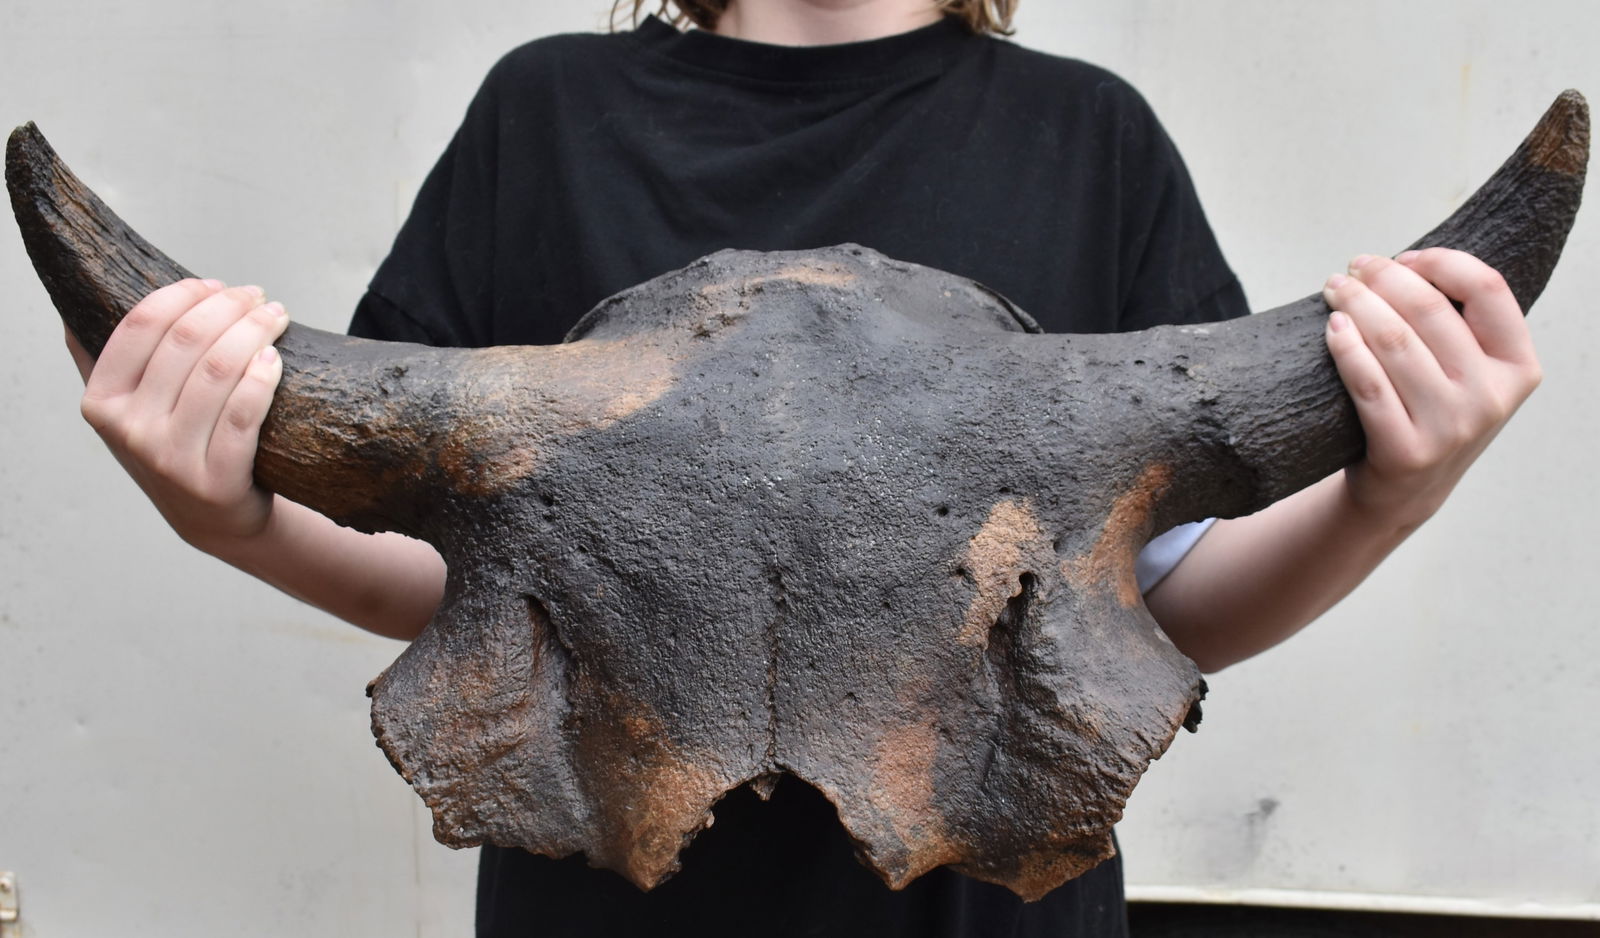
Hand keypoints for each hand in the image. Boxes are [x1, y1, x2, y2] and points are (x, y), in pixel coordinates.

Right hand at [70, 278, 289, 547]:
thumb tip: (75, 303)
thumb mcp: (125, 409)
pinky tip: (275, 357)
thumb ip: (99, 360)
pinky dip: (263, 378)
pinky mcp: (216, 481)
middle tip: (256, 296)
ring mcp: (171, 458)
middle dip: (229, 306)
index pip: (140, 325)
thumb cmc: (174, 446)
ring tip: (275, 316)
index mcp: (101, 401)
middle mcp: (130, 430)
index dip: (183, 295)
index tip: (214, 284)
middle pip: (187, 342)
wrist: (213, 516)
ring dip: (254, 331)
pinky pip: (243, 415)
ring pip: (218, 371)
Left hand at [1322, 248, 1540, 531]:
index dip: (1442, 262)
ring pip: (1394, 342)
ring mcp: (1450, 427)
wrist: (1405, 490)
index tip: (1404, 257)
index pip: (1489, 290)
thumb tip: (1401, 264)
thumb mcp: (1468, 373)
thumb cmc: (1431, 413)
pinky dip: (1345, 348)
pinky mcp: (1406, 450)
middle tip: (1355, 267)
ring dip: (1357, 305)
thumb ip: (1458, 325)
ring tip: (1336, 289)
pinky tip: (1332, 328)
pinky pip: (1367, 384)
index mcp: (1517, 367)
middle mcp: (1490, 398)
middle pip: (1431, 311)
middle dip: (1385, 278)